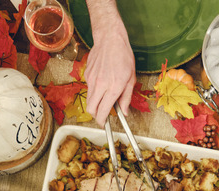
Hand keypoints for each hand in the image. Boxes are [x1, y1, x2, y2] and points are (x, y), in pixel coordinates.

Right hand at [85, 0, 135, 125]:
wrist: (110, 40)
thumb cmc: (124, 57)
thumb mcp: (131, 78)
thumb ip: (126, 97)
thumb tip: (124, 112)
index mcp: (114, 87)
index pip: (103, 111)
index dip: (102, 121)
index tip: (104, 124)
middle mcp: (100, 85)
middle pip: (91, 109)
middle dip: (96, 115)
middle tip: (103, 114)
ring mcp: (91, 80)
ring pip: (89, 100)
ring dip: (95, 103)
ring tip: (104, 97)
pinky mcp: (87, 74)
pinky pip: (89, 88)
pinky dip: (94, 91)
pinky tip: (102, 82)